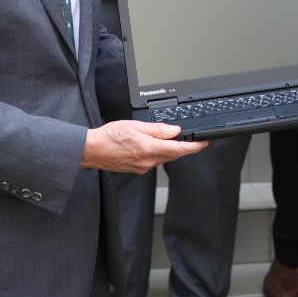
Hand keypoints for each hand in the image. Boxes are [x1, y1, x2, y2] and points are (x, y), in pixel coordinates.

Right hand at [81, 121, 206, 173]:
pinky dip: (157, 153)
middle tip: (188, 137)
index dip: (194, 146)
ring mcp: (144, 167)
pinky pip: (153, 161)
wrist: (93, 150)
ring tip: (164, 138)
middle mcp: (149, 161)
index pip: (179, 149)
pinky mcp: (138, 169)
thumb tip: (174, 130)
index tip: (204, 142)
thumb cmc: (110, 137)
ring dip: (168, 149)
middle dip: (182, 146)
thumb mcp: (136, 126)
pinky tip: (150, 145)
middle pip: (173, 154)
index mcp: (150, 149)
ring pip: (163, 158)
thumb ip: (158, 129)